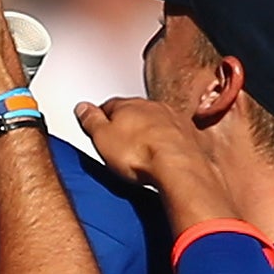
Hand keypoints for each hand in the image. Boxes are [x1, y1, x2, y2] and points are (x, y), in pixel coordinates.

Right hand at [75, 98, 229, 225]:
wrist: (178, 167)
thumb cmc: (141, 154)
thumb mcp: (102, 138)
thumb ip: (91, 120)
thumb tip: (82, 108)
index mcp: (129, 105)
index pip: (110, 106)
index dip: (102, 117)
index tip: (97, 125)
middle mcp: (154, 108)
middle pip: (137, 113)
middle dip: (129, 124)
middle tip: (120, 141)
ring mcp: (175, 121)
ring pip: (159, 123)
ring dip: (151, 133)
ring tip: (143, 153)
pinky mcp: (192, 138)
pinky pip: (178, 138)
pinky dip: (171, 145)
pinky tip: (166, 158)